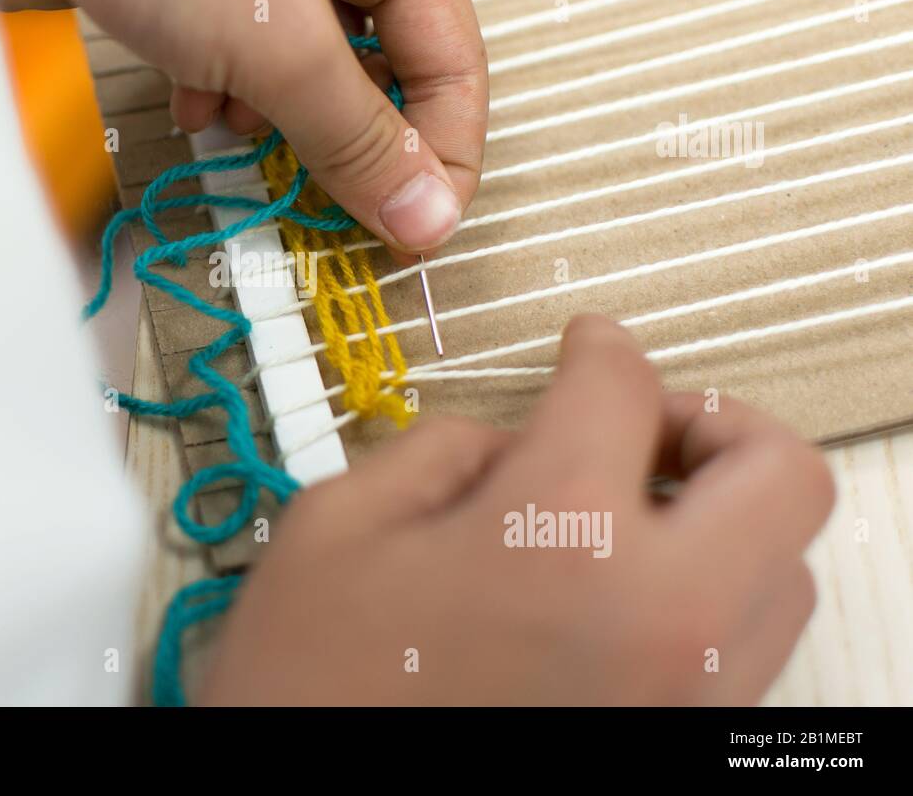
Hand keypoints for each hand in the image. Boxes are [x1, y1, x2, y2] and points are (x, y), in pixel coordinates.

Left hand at [0, 0, 486, 253]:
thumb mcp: (277, 36)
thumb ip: (355, 135)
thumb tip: (422, 214)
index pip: (451, 52)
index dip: (441, 149)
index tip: (417, 227)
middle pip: (375, 62)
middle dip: (348, 134)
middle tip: (333, 203)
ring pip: (301, 64)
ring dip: (278, 114)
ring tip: (244, 128)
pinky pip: (236, 50)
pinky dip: (222, 86)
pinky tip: (193, 97)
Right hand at [199, 316, 834, 704]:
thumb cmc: (312, 692)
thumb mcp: (337, 527)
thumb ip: (438, 449)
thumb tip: (510, 444)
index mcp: (556, 538)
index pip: (625, 390)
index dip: (601, 347)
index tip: (589, 347)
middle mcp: (655, 621)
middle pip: (780, 475)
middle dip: (716, 424)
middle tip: (646, 426)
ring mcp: (681, 698)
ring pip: (782, 573)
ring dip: (722, 519)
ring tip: (632, 516)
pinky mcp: (676, 749)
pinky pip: (740, 651)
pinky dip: (705, 597)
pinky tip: (618, 593)